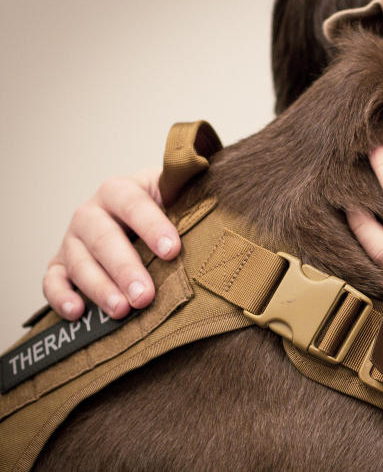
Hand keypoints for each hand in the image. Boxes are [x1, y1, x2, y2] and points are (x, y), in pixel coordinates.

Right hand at [43, 168, 179, 319]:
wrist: (135, 216)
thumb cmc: (163, 209)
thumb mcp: (174, 195)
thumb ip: (188, 193)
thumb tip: (213, 186)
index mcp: (121, 191)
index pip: (134, 204)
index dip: (152, 226)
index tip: (172, 251)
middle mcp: (91, 213)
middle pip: (103, 238)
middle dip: (124, 268)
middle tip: (144, 295)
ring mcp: (72, 239)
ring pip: (79, 262)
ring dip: (99, 288)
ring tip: (121, 310)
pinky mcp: (59, 264)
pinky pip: (52, 280)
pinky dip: (60, 296)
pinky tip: (77, 312)